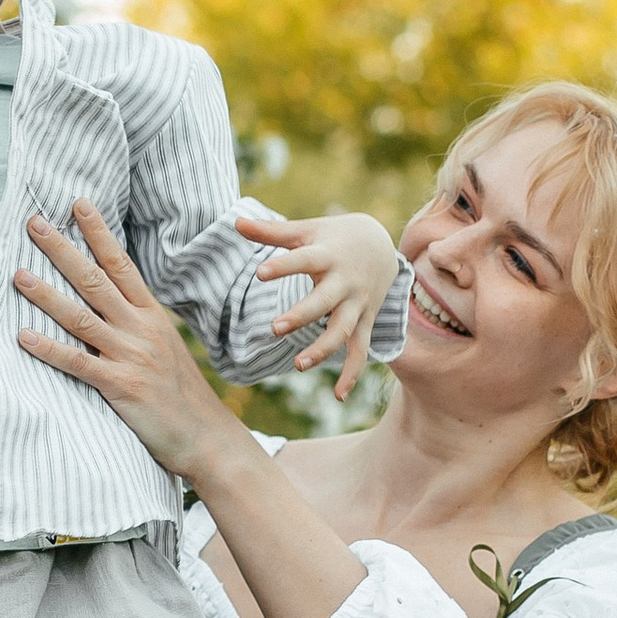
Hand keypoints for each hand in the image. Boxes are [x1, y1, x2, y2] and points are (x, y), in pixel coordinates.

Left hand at [14, 202, 247, 482]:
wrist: (206, 436)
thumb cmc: (180, 394)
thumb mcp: (165, 347)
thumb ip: (138, 323)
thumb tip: (109, 303)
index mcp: (152, 316)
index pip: (121, 265)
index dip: (98, 233)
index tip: (77, 204)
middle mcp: (140, 329)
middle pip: (95, 280)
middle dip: (63, 249)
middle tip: (34, 223)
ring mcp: (130, 356)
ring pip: (81, 317)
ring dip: (47, 295)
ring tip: (18, 274)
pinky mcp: (120, 386)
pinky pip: (77, 363)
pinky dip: (49, 350)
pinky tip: (24, 337)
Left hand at [237, 205, 400, 401]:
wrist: (381, 245)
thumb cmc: (333, 237)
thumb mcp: (306, 230)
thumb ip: (271, 231)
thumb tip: (235, 222)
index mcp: (328, 256)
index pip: (304, 260)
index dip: (283, 267)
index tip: (259, 273)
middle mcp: (345, 282)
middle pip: (324, 302)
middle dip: (302, 315)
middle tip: (274, 328)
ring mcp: (357, 304)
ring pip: (342, 331)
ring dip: (323, 349)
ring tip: (297, 365)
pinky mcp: (364, 322)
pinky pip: (360, 351)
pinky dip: (352, 373)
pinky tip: (339, 395)